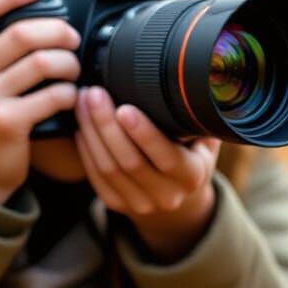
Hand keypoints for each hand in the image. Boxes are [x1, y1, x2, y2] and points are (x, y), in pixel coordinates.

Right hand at [0, 0, 80, 203]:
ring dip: (69, 63)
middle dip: (58, 31)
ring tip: (75, 71)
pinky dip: (70, 93)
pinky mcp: (8, 123)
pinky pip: (52, 96)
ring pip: (42, 63)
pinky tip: (71, 98)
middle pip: (21, 33)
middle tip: (73, 39)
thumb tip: (35, 18)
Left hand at [74, 87, 220, 262]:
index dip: (144, 133)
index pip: (168, 157)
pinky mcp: (117, 204)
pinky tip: (82, 126)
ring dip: (91, 133)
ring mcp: (141, 204)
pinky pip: (96, 177)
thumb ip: (198, 118)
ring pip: (108, 169)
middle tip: (94, 93)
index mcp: (193, 177)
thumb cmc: (192, 153)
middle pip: (130, 162)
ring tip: (83, 102)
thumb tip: (197, 82)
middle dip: (107, 125)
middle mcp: (168, 196)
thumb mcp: (205, 138)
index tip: (125, 107)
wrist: (179, 193)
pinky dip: (85, 149)